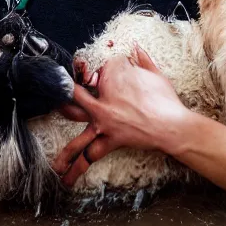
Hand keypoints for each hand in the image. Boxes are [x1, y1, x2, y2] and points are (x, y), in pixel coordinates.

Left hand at [52, 44, 188, 187]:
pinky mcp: (110, 141)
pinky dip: (78, 166)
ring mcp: (103, 124)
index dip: (84, 73)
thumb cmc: (165, 99)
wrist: (172, 126)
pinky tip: (67, 179)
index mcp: (111, 83)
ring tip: (53, 162)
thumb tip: (136, 46)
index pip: (90, 75)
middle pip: (74, 100)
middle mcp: (102, 104)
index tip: (83, 74)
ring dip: (64, 151)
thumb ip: (141, 59)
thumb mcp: (154, 74)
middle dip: (61, 100)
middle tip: (53, 102)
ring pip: (77, 136)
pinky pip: (90, 155)